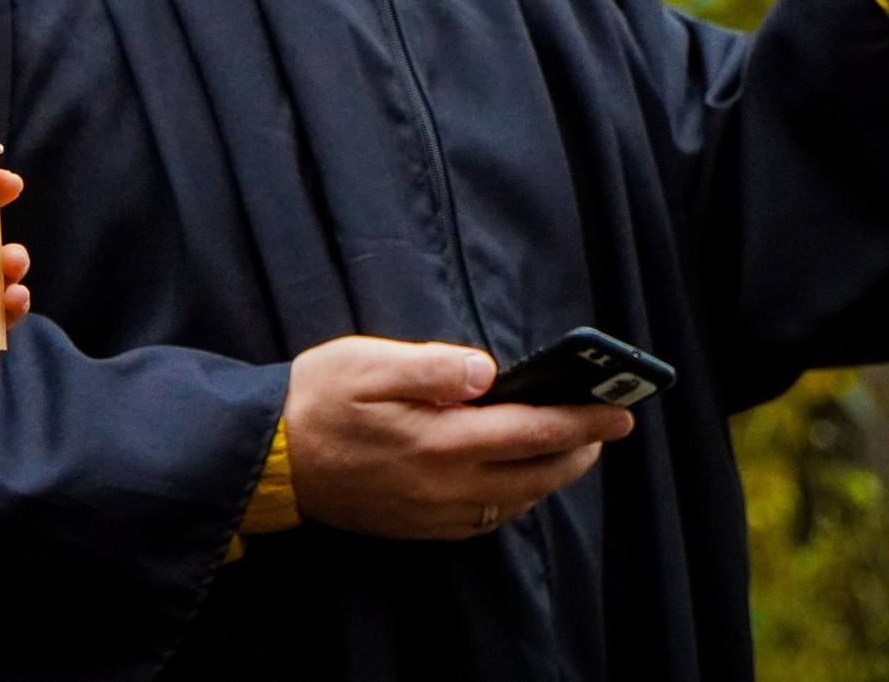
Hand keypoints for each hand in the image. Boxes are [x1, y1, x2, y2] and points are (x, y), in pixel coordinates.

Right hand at [283, 336, 631, 540]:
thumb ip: (431, 365)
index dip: (584, 421)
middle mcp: (446, 485)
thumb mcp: (366, 362)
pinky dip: (515, 497)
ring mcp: (435, 513)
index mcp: (440, 440)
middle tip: (606, 424)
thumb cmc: (315, 400)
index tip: (620, 409)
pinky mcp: (420, 526)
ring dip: (552, 474)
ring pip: (517, 500)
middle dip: (580, 449)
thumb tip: (487, 371)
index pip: (534, 432)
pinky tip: (515, 477)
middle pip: (537, 473)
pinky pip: (486, 519)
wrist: (268, 459)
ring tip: (570, 446)